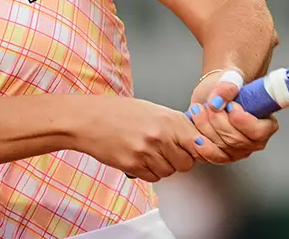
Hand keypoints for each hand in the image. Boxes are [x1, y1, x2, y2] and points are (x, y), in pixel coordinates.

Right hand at [79, 96, 229, 182]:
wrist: (90, 120)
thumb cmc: (119, 112)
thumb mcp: (153, 110)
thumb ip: (175, 125)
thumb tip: (196, 139)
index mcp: (168, 120)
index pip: (199, 143)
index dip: (198, 149)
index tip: (196, 150)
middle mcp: (160, 137)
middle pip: (187, 163)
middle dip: (180, 160)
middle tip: (169, 152)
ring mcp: (146, 153)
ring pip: (170, 172)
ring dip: (164, 166)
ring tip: (151, 152)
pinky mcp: (134, 166)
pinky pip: (153, 177)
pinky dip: (150, 172)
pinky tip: (140, 158)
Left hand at [186, 69, 278, 162]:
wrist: (215, 94)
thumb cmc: (229, 87)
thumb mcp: (232, 78)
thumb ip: (228, 85)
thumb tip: (221, 96)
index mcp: (266, 123)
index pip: (259, 131)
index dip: (243, 121)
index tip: (231, 106)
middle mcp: (254, 141)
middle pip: (237, 139)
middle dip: (219, 121)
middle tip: (211, 104)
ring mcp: (239, 150)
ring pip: (222, 147)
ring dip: (207, 128)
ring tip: (199, 110)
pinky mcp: (223, 155)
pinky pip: (214, 157)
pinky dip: (203, 147)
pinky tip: (196, 136)